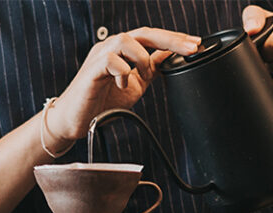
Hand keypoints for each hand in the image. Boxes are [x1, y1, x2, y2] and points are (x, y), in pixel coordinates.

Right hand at [45, 27, 199, 143]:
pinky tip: (121, 85)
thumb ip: (150, 69)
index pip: (152, 37)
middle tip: (191, 48)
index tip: (196, 45)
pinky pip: (112, 60)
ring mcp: (100, 55)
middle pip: (144, 33)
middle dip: (171, 39)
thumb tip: (170, 56)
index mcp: (123, 49)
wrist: (76, 120)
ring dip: (142, 58)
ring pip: (127, 40)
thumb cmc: (101, 102)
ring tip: (143, 75)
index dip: (175, 39)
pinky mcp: (92, 69)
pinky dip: (123, 73)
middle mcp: (111, 46)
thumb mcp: (135, 85)